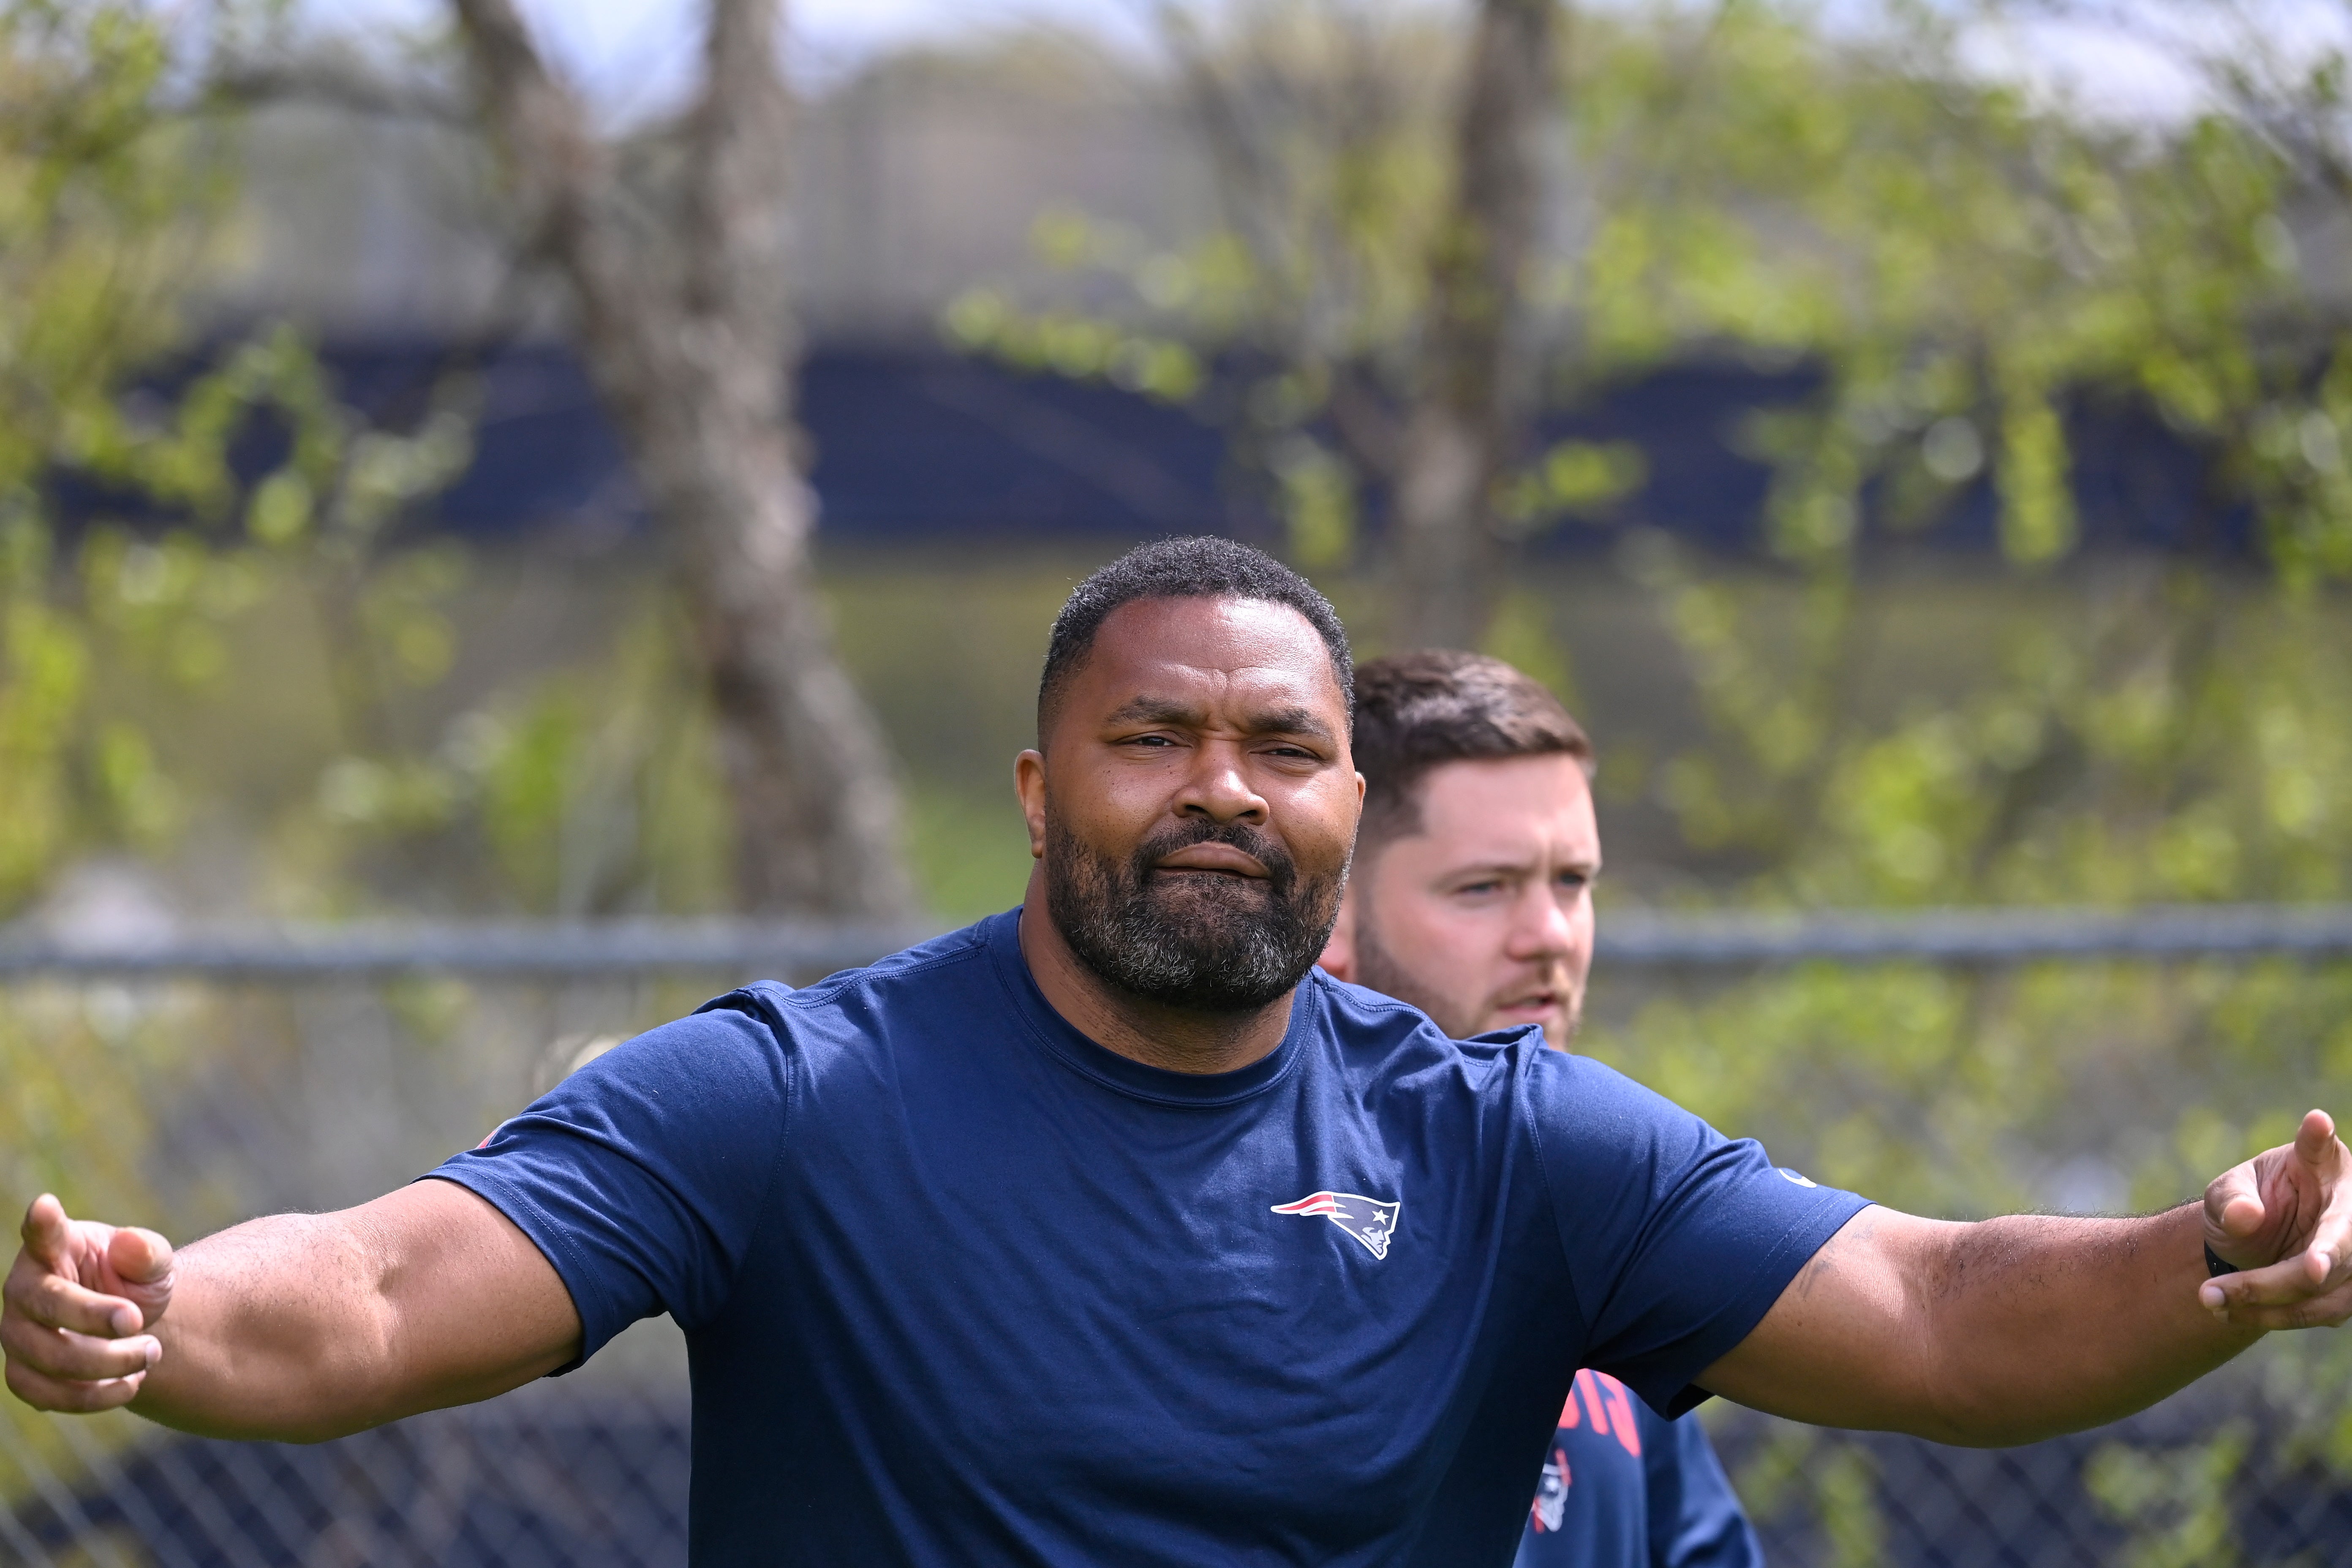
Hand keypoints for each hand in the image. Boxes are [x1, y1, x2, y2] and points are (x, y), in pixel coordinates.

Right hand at [2, 1194, 174, 1412]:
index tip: (46, 1207)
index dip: (41, 1223)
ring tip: (150, 1354)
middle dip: (99, 1320)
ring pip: (46, 1357)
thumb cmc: (135, 1282)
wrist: (129, 1326)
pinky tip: (128, 1383)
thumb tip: (131, 1246)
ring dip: (105, 1363)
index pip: (43, 1233)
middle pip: (50, 1306)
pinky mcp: (21, 1371)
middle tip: (142, 1323)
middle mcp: (25, 1288)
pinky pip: (43, 1394)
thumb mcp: (154, 1264)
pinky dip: (91, 1396)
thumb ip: (148, 1254)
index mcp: (57, 1248)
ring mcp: (16, 1332)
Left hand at [2199, 1110, 2351, 1329]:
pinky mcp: (2346, 1291)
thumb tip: (2245, 1216)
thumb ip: (2232, 1198)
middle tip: (2306, 1272)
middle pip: (2341, 1240)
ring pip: (2329, 1285)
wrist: (2249, 1245)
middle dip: (2315, 1264)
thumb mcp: (2227, 1192)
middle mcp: (2347, 1206)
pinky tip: (2229, 1310)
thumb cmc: (2244, 1203)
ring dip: (2271, 1299)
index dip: (2319, 1138)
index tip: (2316, 1122)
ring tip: (2210, 1297)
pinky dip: (2274, 1315)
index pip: (2321, 1147)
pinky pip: (2320, 1311)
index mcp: (2322, 1165)